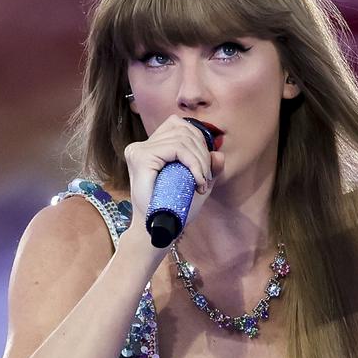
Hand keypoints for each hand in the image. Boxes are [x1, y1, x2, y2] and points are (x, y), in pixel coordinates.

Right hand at [123, 115, 224, 240]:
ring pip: (182, 138)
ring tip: (202, 182)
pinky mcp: (141, 157)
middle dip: (203, 153)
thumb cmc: (173, 210)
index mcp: (149, 147)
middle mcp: (141, 146)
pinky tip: (198, 180)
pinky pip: (177, 148)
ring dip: (200, 161)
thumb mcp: (195, 185)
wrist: (157, 231)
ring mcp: (139, 150)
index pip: (177, 125)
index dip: (198, 140)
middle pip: (182, 130)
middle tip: (205, 179)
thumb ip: (207, 169)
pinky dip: (194, 163)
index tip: (204, 167)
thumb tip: (219, 153)